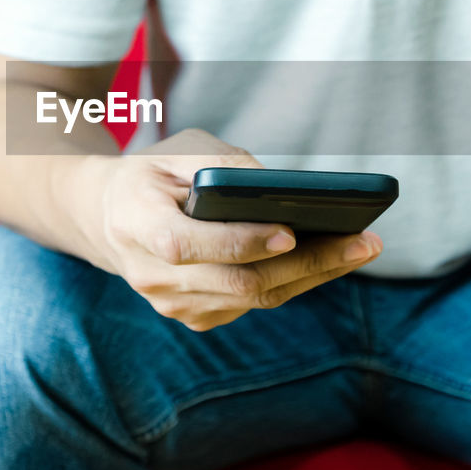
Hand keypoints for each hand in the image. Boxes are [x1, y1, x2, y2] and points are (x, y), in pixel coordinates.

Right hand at [90, 128, 381, 331]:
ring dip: (313, 276)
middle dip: (306, 264)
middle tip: (361, 243)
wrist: (109, 218)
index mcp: (138, 225)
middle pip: (237, 282)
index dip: (240, 243)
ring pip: (254, 299)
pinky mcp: (195, 317)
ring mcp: (173, 305)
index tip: (290, 232)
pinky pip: (253, 305)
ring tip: (361, 248)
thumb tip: (285, 192)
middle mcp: (152, 276)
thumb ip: (223, 166)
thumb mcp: (180, 152)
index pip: (189, 246)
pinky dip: (295, 283)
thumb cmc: (153, 175)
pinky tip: (332, 261)